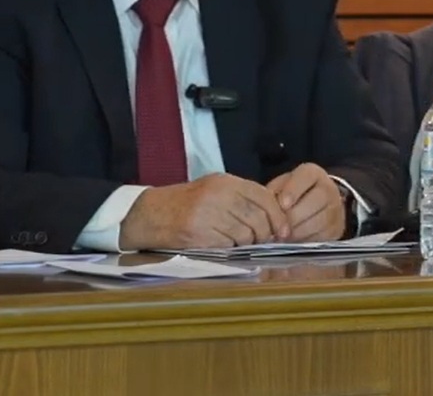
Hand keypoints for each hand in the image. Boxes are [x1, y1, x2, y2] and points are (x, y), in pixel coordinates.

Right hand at [117, 173, 291, 250]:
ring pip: (245, 234)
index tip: (283, 230)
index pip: (265, 197)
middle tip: (263, 240)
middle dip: (265, 233)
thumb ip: (242, 197)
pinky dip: (231, 249)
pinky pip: (227, 246)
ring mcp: (208, 215)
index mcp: (226, 182)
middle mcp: (219, 195)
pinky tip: (225, 247)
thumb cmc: (186, 203)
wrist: (149, 214)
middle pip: (259, 218)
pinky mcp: (197, 234)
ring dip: (248, 243)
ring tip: (241, 243)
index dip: (278, 216)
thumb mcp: (215, 189)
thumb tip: (275, 216)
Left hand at [267, 163, 347, 242]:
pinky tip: (292, 242)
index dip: (293, 191)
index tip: (282, 204)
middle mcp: (329, 188)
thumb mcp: (279, 188)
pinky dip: (304, 241)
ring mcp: (335, 209)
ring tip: (281, 236)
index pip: (306, 176)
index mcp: (313, 174)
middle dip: (293, 216)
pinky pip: (321, 236)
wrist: (313, 208)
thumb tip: (265, 212)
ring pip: (319, 220)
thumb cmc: (290, 196)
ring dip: (297, 231)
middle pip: (316, 200)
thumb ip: (272, 195)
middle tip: (277, 227)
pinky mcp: (337, 228)